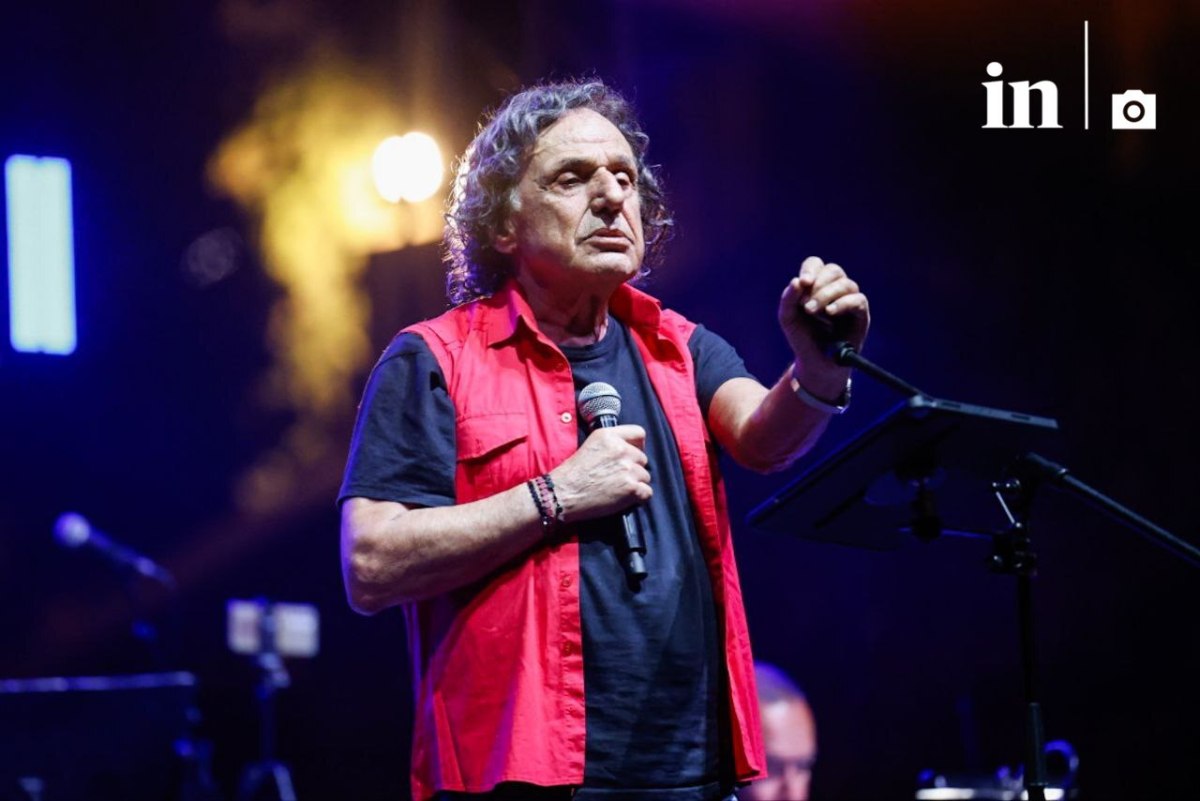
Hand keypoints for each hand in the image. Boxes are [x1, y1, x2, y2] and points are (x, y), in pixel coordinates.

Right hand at [548, 425, 651, 522]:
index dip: (638, 446)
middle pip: (642, 458)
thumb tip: (630, 450)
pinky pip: (647, 492)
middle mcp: (621, 449)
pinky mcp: (631, 488)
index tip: (632, 455)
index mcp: (609, 436)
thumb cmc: (572, 474)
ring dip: (635, 484)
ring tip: (616, 490)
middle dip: (633, 469)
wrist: (562, 494)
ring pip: (645, 476)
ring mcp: (628, 469)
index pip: (639, 433)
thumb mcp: (590, 446)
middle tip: (617, 478)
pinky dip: (638, 498)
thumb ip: (611, 443)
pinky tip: (623, 499)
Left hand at [778, 256, 869, 395]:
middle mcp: (835, 289)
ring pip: (846, 284)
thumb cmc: (802, 337)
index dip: (810, 269)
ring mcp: (849, 300)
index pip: (816, 264)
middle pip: (833, 270)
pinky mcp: (861, 314)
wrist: (815, 362)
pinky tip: (830, 312)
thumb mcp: (788, 317)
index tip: (803, 283)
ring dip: (827, 295)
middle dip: (819, 285)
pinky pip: (858, 300)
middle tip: (806, 306)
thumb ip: (788, 299)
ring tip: (813, 311)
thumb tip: (797, 281)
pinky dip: (843, 303)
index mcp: (816, 285)